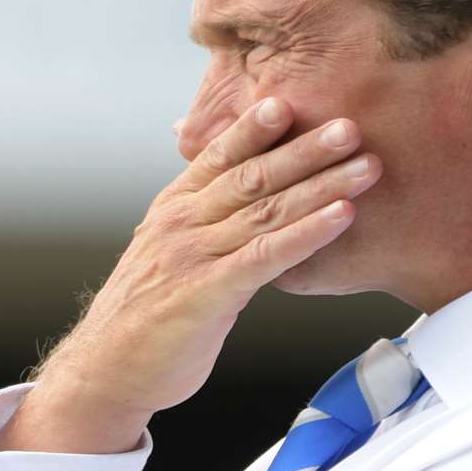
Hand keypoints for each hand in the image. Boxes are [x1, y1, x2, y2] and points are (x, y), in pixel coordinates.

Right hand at [0, 97, 378, 452]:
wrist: (106, 370)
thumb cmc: (144, 316)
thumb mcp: (166, 255)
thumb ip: (199, 222)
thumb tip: (231, 199)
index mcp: (173, 209)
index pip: (219, 156)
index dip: (255, 127)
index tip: (290, 100)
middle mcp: (183, 224)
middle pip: (253, 176)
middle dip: (306, 148)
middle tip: (351, 125)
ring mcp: (195, 256)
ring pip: (267, 210)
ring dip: (322, 184)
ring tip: (365, 165)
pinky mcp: (209, 294)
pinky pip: (268, 255)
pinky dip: (309, 232)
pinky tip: (342, 215)